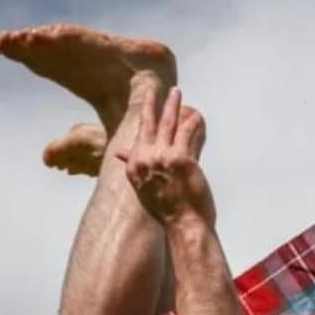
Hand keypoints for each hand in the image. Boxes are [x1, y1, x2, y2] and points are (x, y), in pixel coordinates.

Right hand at [118, 86, 214, 228]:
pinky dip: (191, 122)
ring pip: (168, 123)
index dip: (144, 118)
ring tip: (176, 93)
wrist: (184, 226)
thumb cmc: (168, 212)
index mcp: (134, 167)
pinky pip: (186, 132)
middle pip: (149, 123)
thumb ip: (133, 167)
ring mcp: (162, 157)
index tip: (146, 104)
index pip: (138, 135)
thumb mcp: (144, 189)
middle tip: (155, 88)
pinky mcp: (180, 158)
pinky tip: (195, 114)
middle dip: (152, 103)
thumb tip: (119, 152)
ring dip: (173, 105)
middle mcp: (145, 159)